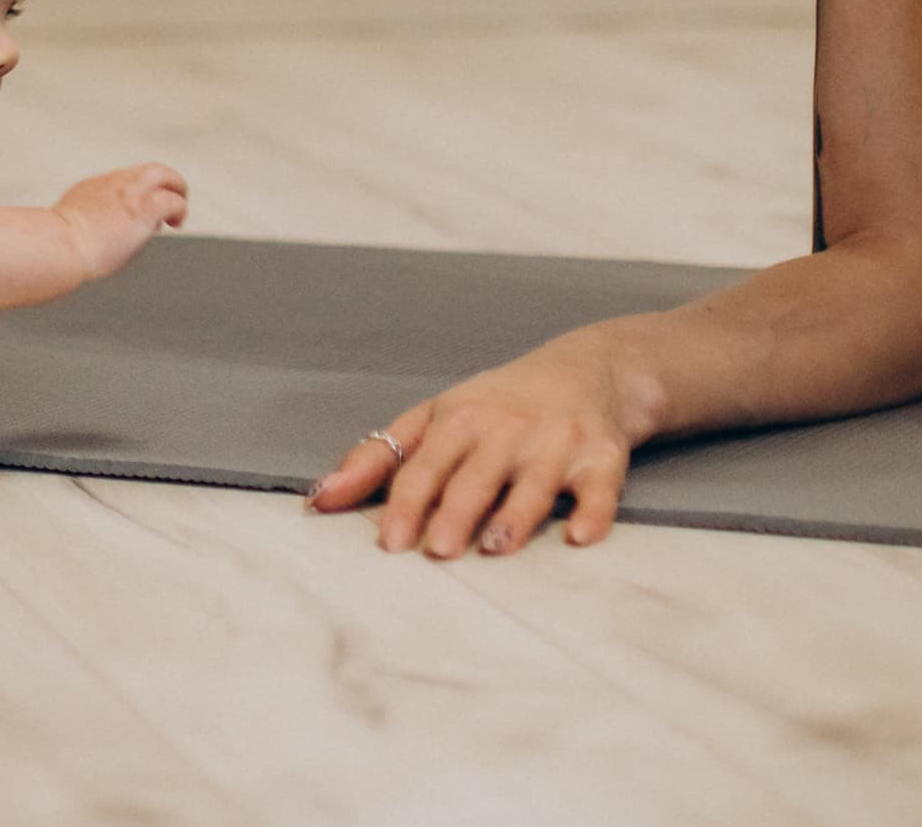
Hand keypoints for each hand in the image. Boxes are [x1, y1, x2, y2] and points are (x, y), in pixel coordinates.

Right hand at [51, 163, 188, 282]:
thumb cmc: (54, 247)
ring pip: (164, 174)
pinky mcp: (145, 209)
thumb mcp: (62, 228)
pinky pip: (173, 200)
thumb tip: (74, 245)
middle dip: (162, 184)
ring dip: (176, 189)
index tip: (134, 213)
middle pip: (146, 170)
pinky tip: (176, 223)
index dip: (135, 195)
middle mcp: (113, 184)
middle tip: (168, 204)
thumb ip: (74, 229)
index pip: (123, 182)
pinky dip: (179, 209)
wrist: (58, 247)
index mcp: (92, 189)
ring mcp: (130, 194)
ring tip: (178, 212)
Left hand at [305, 339, 645, 557]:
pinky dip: (592, 512)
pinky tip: (579, 535)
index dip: (405, 503)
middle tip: (438, 551)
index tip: (389, 543)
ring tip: (495, 548)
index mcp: (458, 419)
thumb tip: (319, 499)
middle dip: (455, 512)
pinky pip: (599, 488)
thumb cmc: (496, 405)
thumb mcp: (434, 417)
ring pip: (533, 483)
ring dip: (516, 516)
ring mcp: (555, 443)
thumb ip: (376, 457)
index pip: (423, 465)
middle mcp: (505, 429)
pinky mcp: (602, 457)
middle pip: (475, 476)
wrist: (586, 370)